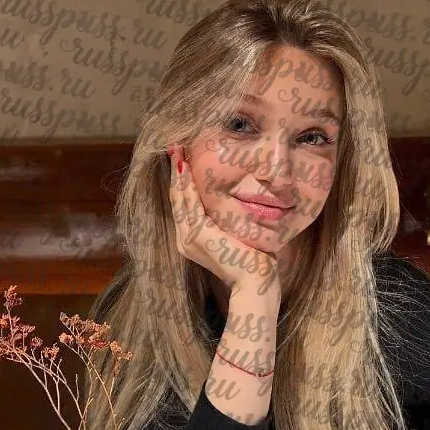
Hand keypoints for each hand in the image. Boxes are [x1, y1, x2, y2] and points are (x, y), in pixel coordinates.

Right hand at [168, 146, 279, 294]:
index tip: (183, 159)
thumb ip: (231, 221)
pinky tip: (184, 167)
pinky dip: (185, 184)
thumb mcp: (238, 236)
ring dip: (177, 172)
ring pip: (180, 198)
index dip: (181, 181)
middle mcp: (185, 239)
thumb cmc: (254, 262)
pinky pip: (189, 203)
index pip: (184, 204)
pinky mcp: (197, 235)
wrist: (255, 282)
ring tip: (176, 150)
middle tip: (174, 147)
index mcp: (193, 240)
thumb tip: (240, 202)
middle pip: (177, 198)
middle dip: (175, 171)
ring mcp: (189, 238)